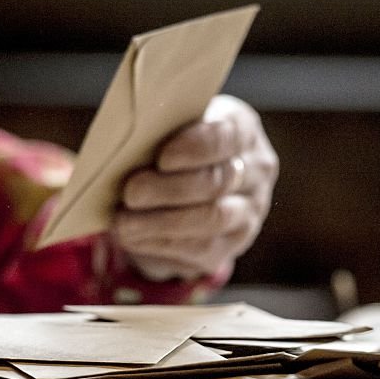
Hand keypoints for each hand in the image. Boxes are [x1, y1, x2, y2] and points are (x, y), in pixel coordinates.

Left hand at [114, 94, 277, 280]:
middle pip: (217, 182)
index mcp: (243, 130)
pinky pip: (199, 248)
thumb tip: (128, 148)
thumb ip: (161, 132)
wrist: (187, 191)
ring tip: (124, 221)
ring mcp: (248, 212)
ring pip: (210, 219)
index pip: (228, 136)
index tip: (163, 158)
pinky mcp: (230, 246)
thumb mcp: (174, 130)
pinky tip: (132, 237)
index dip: (196, 148)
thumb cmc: (174, 148)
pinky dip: (160, 243)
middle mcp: (256, 171)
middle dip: (169, 189)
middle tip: (131, 192)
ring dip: (162, 222)